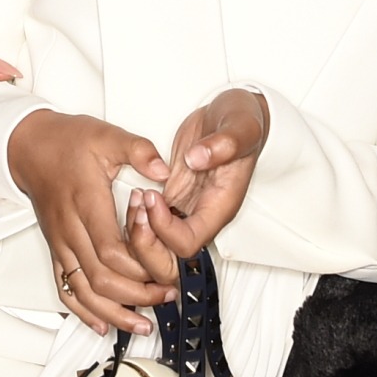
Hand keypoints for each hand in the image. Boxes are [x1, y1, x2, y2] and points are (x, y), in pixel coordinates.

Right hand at [6, 111, 173, 335]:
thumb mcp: (106, 135)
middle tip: (166, 295)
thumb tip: (162, 170)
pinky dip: (84, 311)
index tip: (166, 270)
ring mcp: (60, 242)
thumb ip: (138, 150)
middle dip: (136, 296)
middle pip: (100, 279)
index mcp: (86, 203)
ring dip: (113, 313)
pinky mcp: (55, 249)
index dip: (139, 267)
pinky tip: (102, 324)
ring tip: (141, 322)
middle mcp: (70, 229)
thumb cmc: (67, 142)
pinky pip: (66, 288)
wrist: (29, 146)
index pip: (110, 250)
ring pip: (83, 291)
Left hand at [144, 89, 269, 256]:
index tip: (152, 195)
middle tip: (136, 207)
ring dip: (138, 235)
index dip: (164, 228)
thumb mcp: (240, 125)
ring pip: (158, 250)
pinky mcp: (173, 198)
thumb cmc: (243, 122)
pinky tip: (133, 196)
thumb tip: (198, 158)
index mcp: (220, 206)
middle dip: (145, 246)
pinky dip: (137, 220)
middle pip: (172, 262)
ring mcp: (186, 209)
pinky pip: (151, 227)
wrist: (236, 114)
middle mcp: (202, 215)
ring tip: (134, 198)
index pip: (189, 243)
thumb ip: (223, 143)